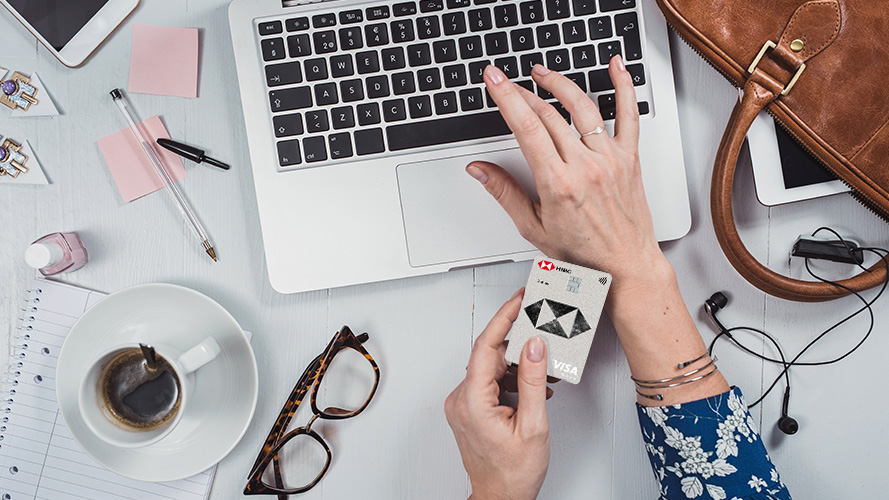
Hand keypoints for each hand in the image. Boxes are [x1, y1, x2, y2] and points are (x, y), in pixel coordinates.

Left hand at [444, 289, 550, 499]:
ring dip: (517, 365)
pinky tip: (531, 387)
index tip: (518, 300)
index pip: (485, 346)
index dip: (503, 318)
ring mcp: (462, 404)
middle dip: (517, 343)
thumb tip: (533, 347)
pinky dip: (510, 379)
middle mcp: (461, 399)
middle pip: (489, 355)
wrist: (501, 497)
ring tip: (543, 371)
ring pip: (491, 368)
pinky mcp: (468, 409)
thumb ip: (532, 381)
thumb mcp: (533, 425)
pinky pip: (489, 381)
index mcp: (472, 401)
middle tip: (540, 328)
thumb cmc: (513, 472)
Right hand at [466, 57, 665, 289]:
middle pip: (548, 114)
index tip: (495, 80)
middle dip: (522, 92)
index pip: (526, 128)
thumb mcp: (533, 228)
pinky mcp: (629, 158)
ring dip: (559, 84)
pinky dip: (623, 86)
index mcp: (558, 184)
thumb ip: (504, 193)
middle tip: (507, 80)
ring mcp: (609, 160)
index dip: (507, 98)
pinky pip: (629, 114)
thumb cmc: (583, 254)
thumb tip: (480, 171)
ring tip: (542, 73)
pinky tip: (615, 66)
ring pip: (582, 107)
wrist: (626, 266)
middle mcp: (585, 167)